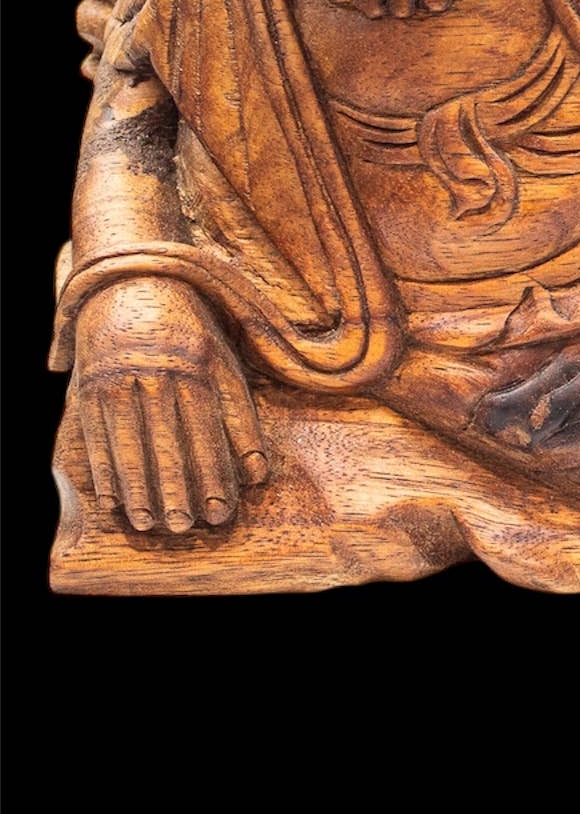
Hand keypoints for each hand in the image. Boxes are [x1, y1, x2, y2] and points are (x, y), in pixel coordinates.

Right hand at [65, 276, 266, 532]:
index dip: (215, 474)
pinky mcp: (86, 387)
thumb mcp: (224, 365)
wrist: (133, 287)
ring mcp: (115, 379)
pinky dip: (104, 471)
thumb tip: (258, 473)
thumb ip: (241, 418)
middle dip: (175, 489)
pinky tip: (113, 502)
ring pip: (127, 444)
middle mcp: (154, 372)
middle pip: (165, 442)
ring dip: (137, 489)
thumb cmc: (191, 337)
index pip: (207, 430)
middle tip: (185, 526)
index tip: (222, 512)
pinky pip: (94, 437)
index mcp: (194, 366)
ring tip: (148, 523)